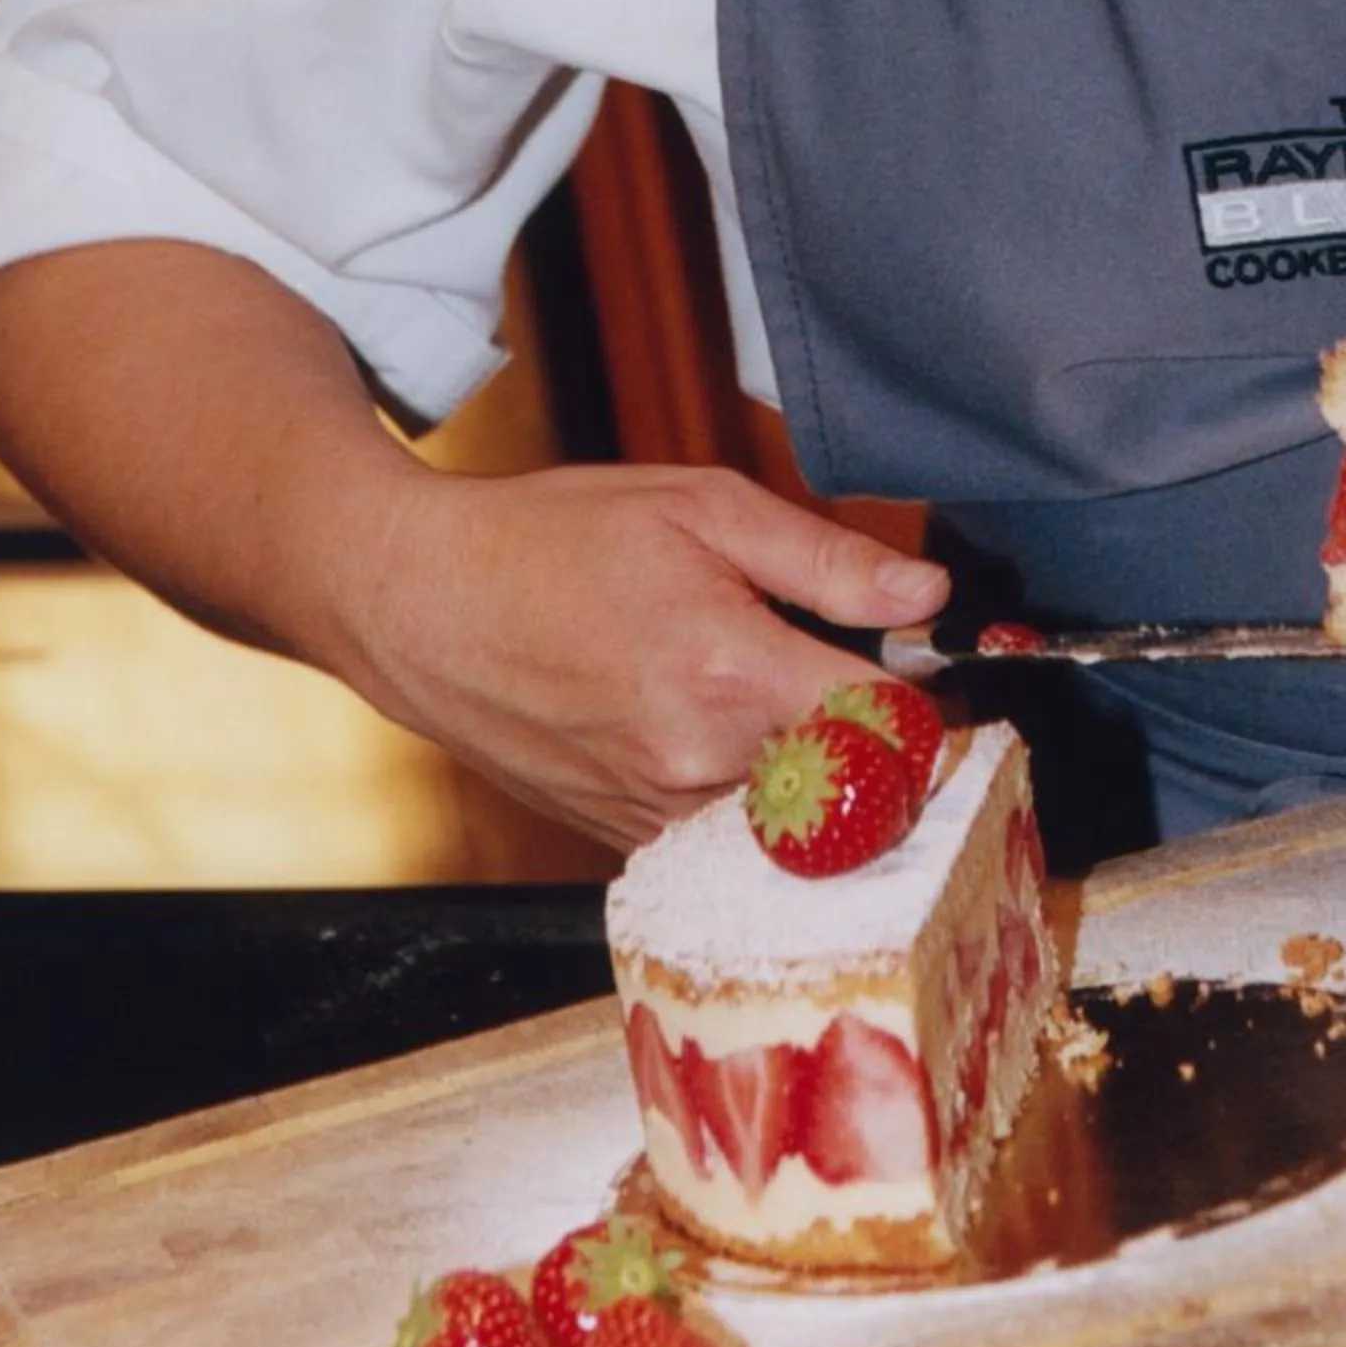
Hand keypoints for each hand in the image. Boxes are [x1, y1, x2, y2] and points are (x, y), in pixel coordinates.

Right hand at [335, 461, 947, 849]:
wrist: (417, 603)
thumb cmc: (553, 540)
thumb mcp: (702, 507)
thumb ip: (829, 559)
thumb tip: (928, 597)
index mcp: (731, 673)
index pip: (888, 729)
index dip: (926, 704)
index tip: (928, 677)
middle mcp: (699, 764)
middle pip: (849, 787)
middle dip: (876, 745)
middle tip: (867, 687)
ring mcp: (657, 815)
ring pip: (788, 822)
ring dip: (809, 776)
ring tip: (776, 703)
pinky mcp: (623, 839)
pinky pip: (723, 836)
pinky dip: (745, 798)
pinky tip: (718, 736)